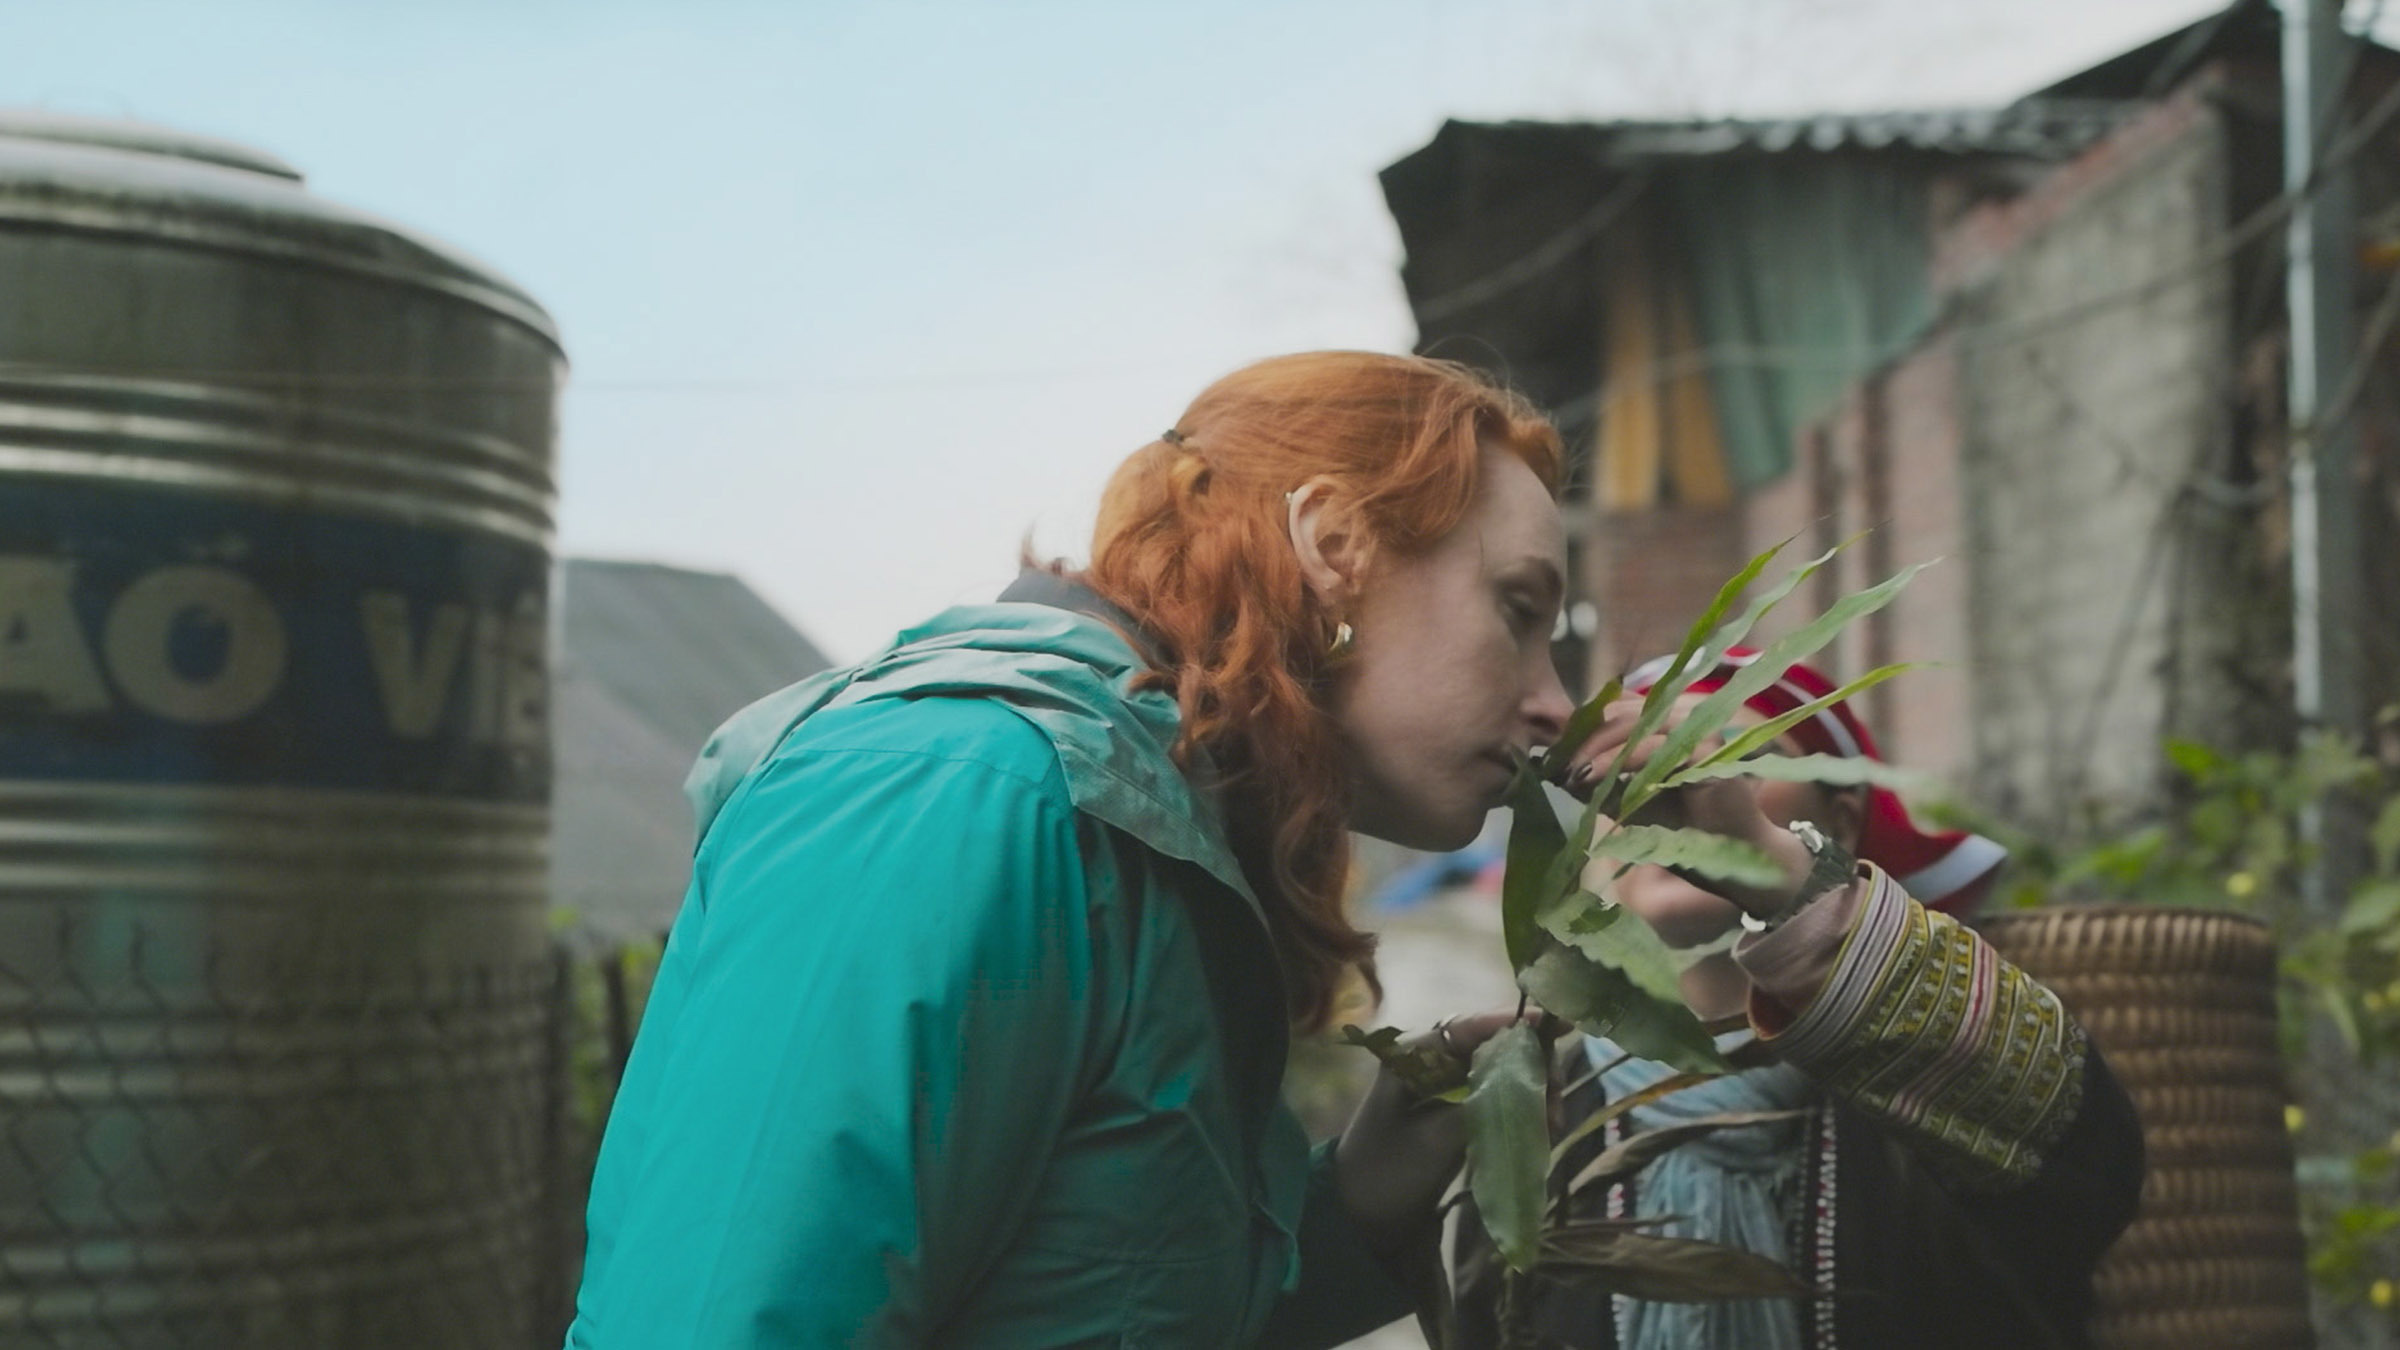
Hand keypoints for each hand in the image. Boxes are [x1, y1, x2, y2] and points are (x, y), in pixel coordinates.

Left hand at [1332, 1009, 1536, 1247]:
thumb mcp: (1433, 1140)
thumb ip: (1479, 1107)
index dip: (1513, 1022)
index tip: (1554, 1024)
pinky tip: (1542, 1129)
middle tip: (1556, 1096)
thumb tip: (1528, 1084)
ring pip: (1502, 1070)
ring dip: (1532, 1089)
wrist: (1360, 1215)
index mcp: (1412, 1055)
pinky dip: (1522, 1108)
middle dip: (1531, 1063)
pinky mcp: (1458, 1111)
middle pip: (1493, 1044)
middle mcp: (1431, 1061)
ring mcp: (1446, 1085)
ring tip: (1552, 1124)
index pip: (1468, 1026)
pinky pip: (1498, 1096)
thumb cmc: (1386, 1172)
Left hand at [1553, 695, 1810, 920]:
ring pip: (1635, 727)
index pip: (1618, 712)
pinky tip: (1591, 776)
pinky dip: (1618, 761)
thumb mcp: (1627, 800)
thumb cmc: (1681, 828)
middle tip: (1557, 764)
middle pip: (1622, 715)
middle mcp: (1684, 721)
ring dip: (1596, 748)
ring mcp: (1697, 732)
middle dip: (1584, 738)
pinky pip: (1654, 749)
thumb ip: (1599, 781)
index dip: (1582, 726)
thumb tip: (1556, 768)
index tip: (1551, 749)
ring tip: (1572, 772)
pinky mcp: (1706, 752)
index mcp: (1667, 726)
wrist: (1731, 856)